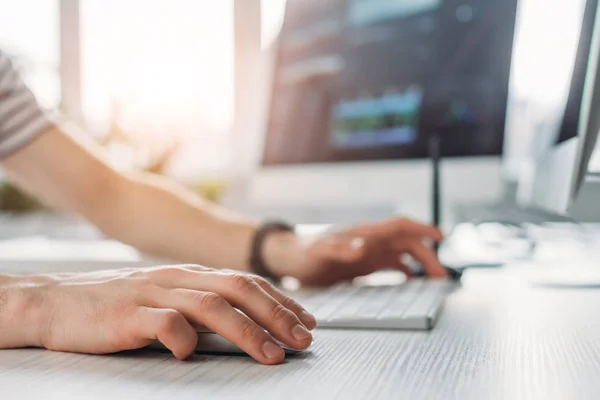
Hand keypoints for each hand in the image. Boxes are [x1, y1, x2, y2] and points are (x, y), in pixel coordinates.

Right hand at [0, 266, 315, 364]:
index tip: (306, 322)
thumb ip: (201, 307)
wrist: (58, 304)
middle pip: (239, 289)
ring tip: (271, 355)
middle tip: (302, 340)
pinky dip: (183, 338)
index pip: (247, 282)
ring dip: (247, 331)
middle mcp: (178, 278)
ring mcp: (153, 293)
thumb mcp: (166, 299)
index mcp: (190, 275)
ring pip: (211, 305)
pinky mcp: (127, 314)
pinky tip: (192, 354)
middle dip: (277, 314)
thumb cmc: (117, 306)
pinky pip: (163, 323)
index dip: (281, 301)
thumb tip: (248, 326)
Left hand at [266, 218, 444, 286]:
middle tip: (439, 275)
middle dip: (426, 254)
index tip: (439, 236)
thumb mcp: (320, 252)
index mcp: (364, 233)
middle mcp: (371, 240)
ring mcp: (370, 252)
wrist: (293, 260)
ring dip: (420, 263)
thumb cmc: (305, 253)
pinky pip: (392, 264)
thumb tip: (361, 248)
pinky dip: (406, 271)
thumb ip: (339, 248)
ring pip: (403, 253)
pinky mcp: (366, 264)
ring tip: (433, 279)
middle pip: (407, 242)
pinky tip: (412, 281)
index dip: (420, 228)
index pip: (398, 226)